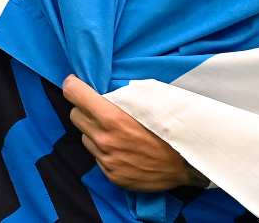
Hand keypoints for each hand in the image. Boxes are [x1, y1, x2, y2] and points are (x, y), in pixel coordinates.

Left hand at [62, 75, 207, 191]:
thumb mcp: (148, 100)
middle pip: (75, 115)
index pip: (74, 94)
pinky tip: (122, 148)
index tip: (73, 84)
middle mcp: (104, 139)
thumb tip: (101, 88)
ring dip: (94, 131)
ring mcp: (106, 159)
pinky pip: (97, 157)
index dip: (72, 86)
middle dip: (84, 109)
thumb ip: (120, 95)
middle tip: (99, 108)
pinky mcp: (111, 175)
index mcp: (112, 117)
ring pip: (84, 137)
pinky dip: (104, 150)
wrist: (186, 162)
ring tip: (115, 131)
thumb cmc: (169, 125)